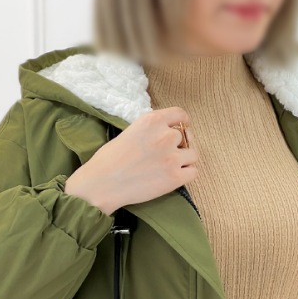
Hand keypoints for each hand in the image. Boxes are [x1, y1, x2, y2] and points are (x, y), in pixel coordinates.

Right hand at [63, 107, 198, 214]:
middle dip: (180, 144)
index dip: (183, 123)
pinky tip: (174, 177)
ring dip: (185, 160)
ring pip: (193, 154)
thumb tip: (163, 134)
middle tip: (169, 154)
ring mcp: (172, 157)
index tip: (182, 129)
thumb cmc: (109, 160)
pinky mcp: (175, 177)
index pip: (180, 114)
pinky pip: (194, 172)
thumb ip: (150, 131)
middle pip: (187, 136)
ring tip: (170, 167)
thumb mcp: (130, 132)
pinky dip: (187, 174)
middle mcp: (165, 136)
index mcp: (152, 121)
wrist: (103, 184)